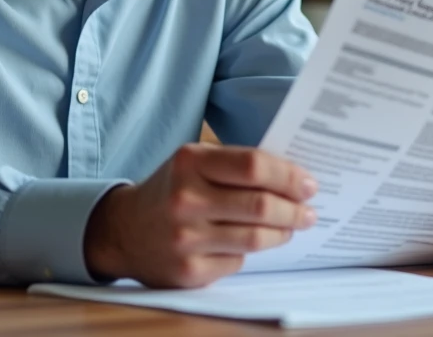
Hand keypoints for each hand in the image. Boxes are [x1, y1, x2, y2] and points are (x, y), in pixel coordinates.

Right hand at [84, 143, 318, 287]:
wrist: (124, 231)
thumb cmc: (171, 190)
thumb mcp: (193, 163)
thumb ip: (235, 165)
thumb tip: (292, 178)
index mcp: (190, 162)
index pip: (253, 166)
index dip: (288, 176)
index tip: (308, 183)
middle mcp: (186, 199)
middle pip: (260, 205)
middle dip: (294, 209)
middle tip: (309, 211)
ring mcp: (186, 238)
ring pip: (256, 238)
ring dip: (283, 232)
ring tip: (292, 226)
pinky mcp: (190, 271)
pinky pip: (238, 260)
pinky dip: (250, 251)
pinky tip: (253, 242)